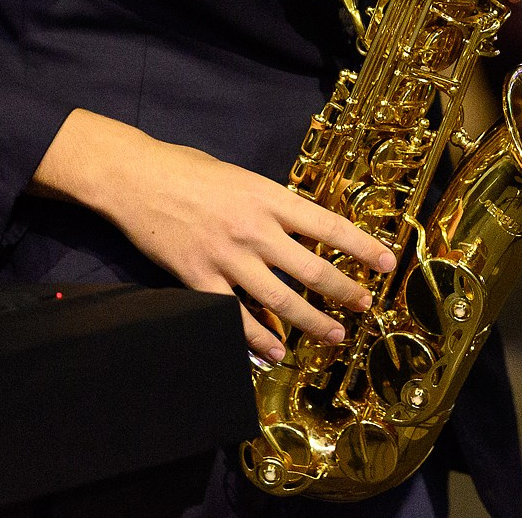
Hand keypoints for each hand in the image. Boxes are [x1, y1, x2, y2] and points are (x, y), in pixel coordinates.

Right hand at [31, 109, 395, 362]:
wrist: (134, 177)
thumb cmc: (187, 169)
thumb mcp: (241, 177)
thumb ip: (270, 204)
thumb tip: (301, 226)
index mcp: (269, 197)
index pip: (329, 225)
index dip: (362, 246)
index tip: (387, 262)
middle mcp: (255, 229)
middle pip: (312, 269)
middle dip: (344, 292)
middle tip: (364, 306)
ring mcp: (227, 257)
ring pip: (280, 299)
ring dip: (311, 322)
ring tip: (335, 335)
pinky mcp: (198, 279)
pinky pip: (233, 316)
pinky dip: (257, 338)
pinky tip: (275, 351)